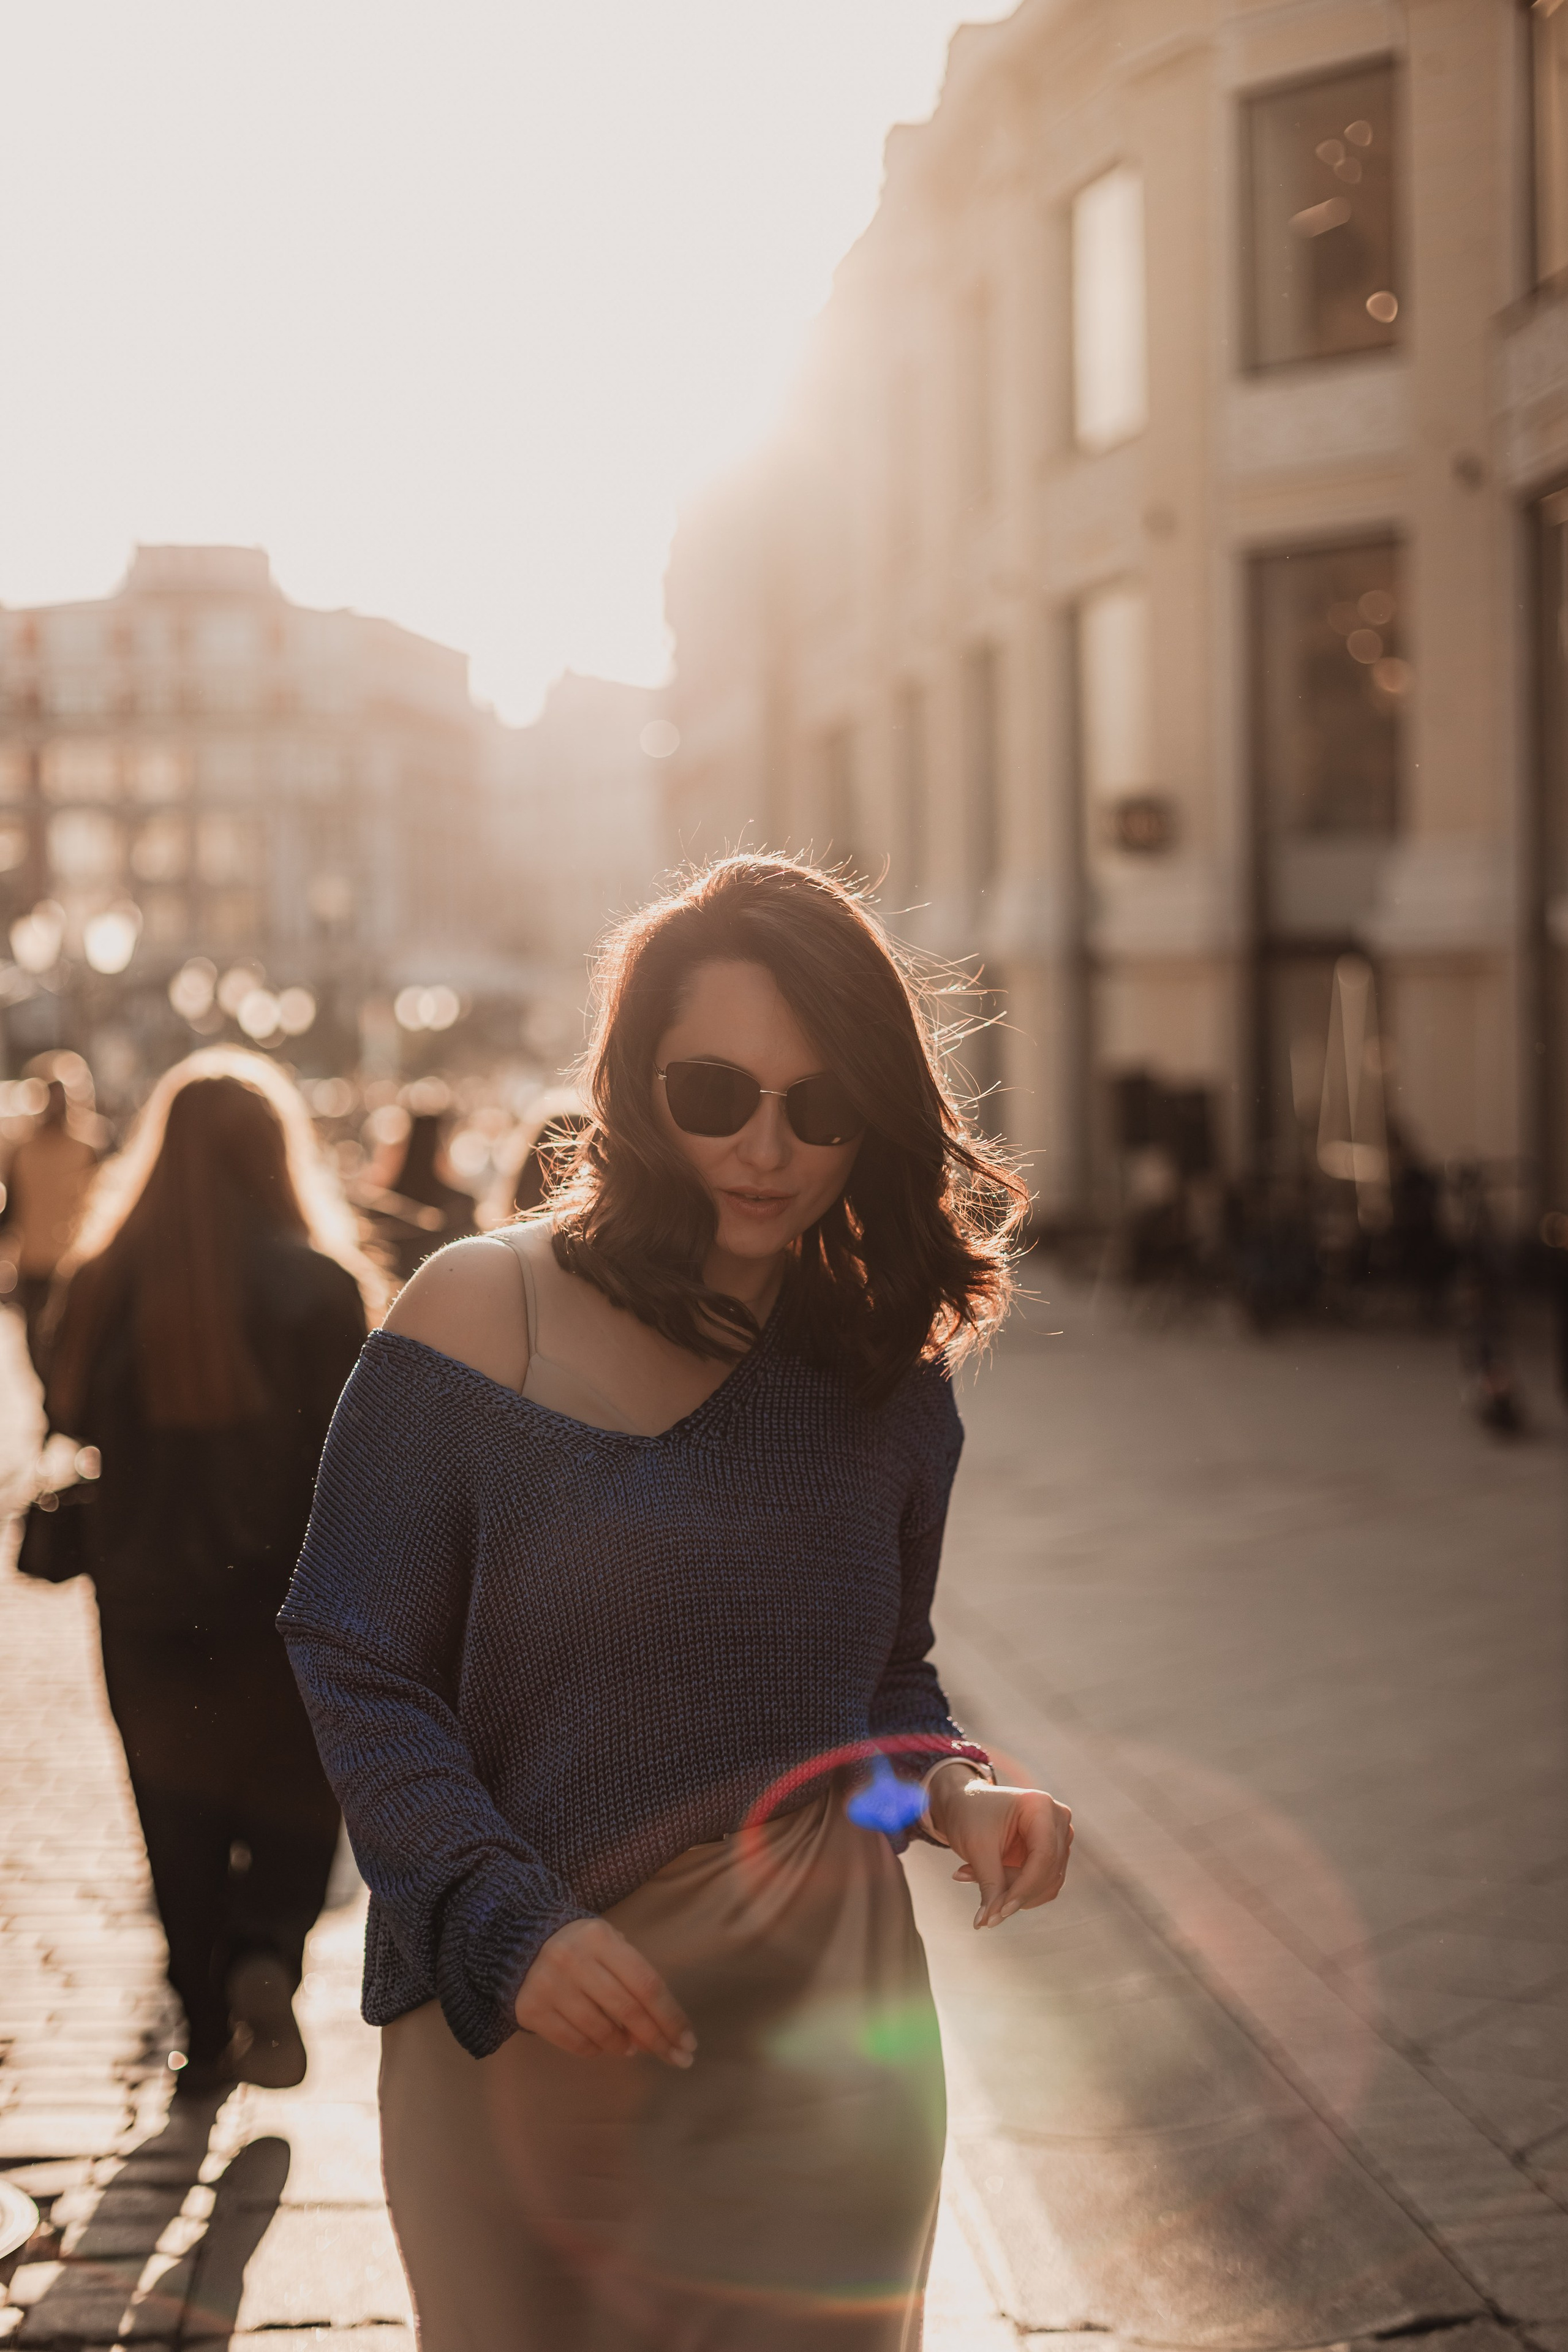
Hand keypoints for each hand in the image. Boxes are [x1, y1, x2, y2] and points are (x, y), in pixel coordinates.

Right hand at [514, 1918, 695, 2064]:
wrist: (519, 1944)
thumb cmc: (581, 1948)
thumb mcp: (609, 1946)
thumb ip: (634, 1979)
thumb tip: (658, 2032)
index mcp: (600, 1938)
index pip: (647, 1984)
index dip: (671, 2016)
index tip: (688, 2042)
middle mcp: (573, 1959)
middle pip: (628, 2010)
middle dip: (657, 2039)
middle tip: (676, 2059)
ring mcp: (549, 1986)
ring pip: (601, 2032)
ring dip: (624, 2046)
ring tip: (631, 2047)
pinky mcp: (531, 2010)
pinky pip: (575, 2043)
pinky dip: (596, 2050)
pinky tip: (604, 2046)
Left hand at [925, 1768, 1072, 1928]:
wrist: (964, 1804)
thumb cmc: (968, 1816)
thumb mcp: (977, 1848)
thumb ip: (989, 1885)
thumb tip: (987, 1922)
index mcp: (1040, 1806)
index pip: (1044, 1856)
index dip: (1024, 1888)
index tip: (1000, 1912)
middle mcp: (1057, 1819)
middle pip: (1046, 1871)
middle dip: (1014, 1893)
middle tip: (983, 1910)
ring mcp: (1058, 1837)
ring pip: (1047, 1883)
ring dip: (1014, 1893)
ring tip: (975, 1880)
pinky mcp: (1053, 1853)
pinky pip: (1044, 1885)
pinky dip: (1018, 1892)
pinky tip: (992, 1885)